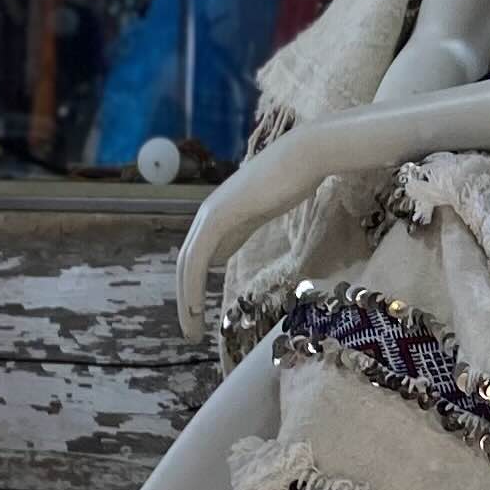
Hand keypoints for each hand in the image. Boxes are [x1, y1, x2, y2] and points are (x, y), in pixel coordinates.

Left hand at [174, 134, 324, 341]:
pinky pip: (198, 258)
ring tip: (192, 329)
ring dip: (186, 300)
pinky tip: (196, 306)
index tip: (199, 316)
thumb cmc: (293, 179)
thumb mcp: (262, 211)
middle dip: (185, 301)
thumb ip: (240, 228)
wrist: (304, 157)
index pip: (197, 259)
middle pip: (186, 264)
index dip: (194, 289)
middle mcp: (207, 215)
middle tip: (191, 332)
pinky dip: (193, 284)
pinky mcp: (219, 217)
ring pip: (187, 264)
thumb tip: (222, 252)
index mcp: (218, 215)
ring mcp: (210, 214)